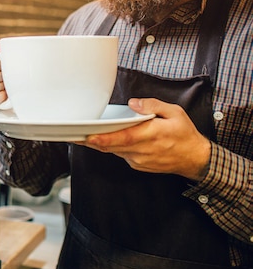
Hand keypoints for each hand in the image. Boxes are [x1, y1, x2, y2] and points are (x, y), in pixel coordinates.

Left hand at [80, 98, 210, 181]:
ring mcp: (139, 160)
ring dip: (99, 143)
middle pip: (111, 146)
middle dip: (92, 140)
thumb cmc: (185, 135)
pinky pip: (120, 155)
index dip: (102, 138)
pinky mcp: (138, 165)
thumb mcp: (175, 113)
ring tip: (83, 134)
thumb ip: (153, 106)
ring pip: (113, 151)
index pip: (120, 138)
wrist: (195, 159)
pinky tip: (105, 139)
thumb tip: (134, 103)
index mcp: (150, 135)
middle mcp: (141, 150)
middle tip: (74, 134)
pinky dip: (112, 147)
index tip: (87, 135)